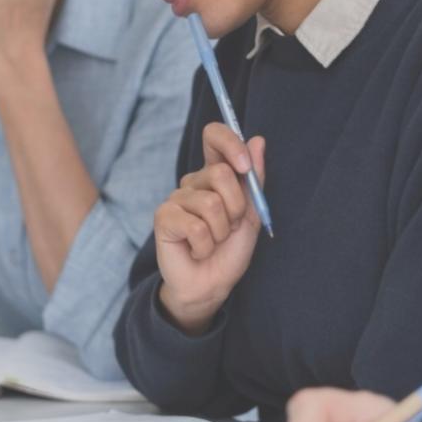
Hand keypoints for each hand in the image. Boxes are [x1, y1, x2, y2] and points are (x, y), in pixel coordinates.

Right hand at [154, 123, 266, 334]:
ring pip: (211, 204)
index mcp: (214, 176)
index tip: (245, 166)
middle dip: (236, 207)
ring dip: (221, 231)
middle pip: (220, 173)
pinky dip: (205, 245)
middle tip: (229, 227)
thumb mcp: (251, 214)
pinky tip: (197, 250)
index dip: (230, 142)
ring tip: (213, 242)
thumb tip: (258, 140)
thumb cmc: (229, 250)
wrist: (212, 284)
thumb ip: (254, 179)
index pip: (214, 136)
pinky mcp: (163, 217)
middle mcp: (193, 182)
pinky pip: (196, 226)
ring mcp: (175, 198)